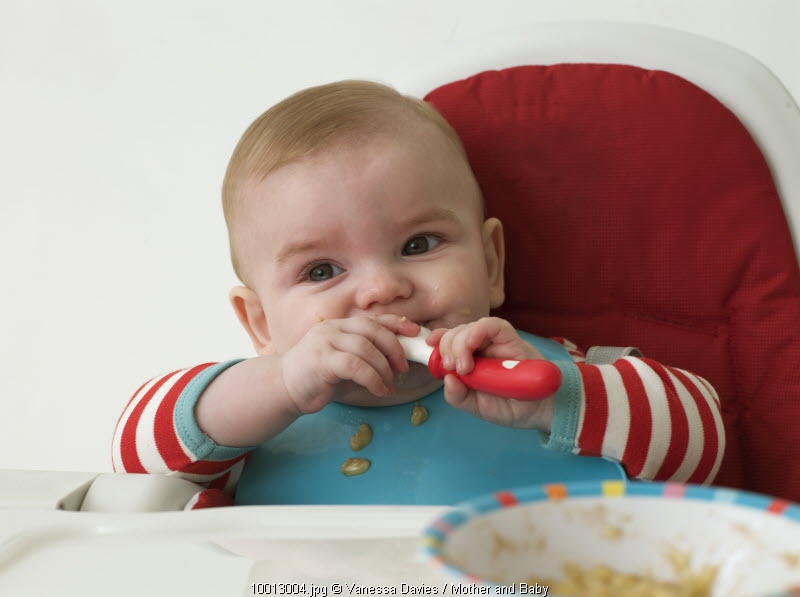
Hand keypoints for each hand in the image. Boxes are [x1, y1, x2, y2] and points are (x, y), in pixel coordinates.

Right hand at [279, 315, 419, 413]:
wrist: (284, 389)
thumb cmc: (320, 377)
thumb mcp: (348, 364)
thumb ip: (369, 358)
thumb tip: (401, 361)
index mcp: (341, 325)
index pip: (374, 319)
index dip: (398, 324)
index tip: (416, 333)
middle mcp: (333, 328)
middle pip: (373, 330)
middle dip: (394, 348)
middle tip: (403, 368)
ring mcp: (325, 341)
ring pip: (365, 348)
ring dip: (384, 369)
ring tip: (389, 385)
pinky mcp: (321, 359)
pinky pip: (354, 365)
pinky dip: (372, 378)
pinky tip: (378, 389)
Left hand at [427, 317, 554, 429]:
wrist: (542, 411)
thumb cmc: (511, 407)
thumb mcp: (478, 408)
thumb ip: (459, 397)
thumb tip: (446, 379)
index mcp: (471, 360)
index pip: (450, 342)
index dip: (438, 339)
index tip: (429, 345)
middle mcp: (481, 348)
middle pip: (456, 333)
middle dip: (448, 347)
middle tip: (453, 368)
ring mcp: (496, 342)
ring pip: (470, 327)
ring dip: (459, 343)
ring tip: (463, 366)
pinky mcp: (511, 339)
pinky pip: (493, 325)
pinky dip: (477, 331)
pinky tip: (471, 344)